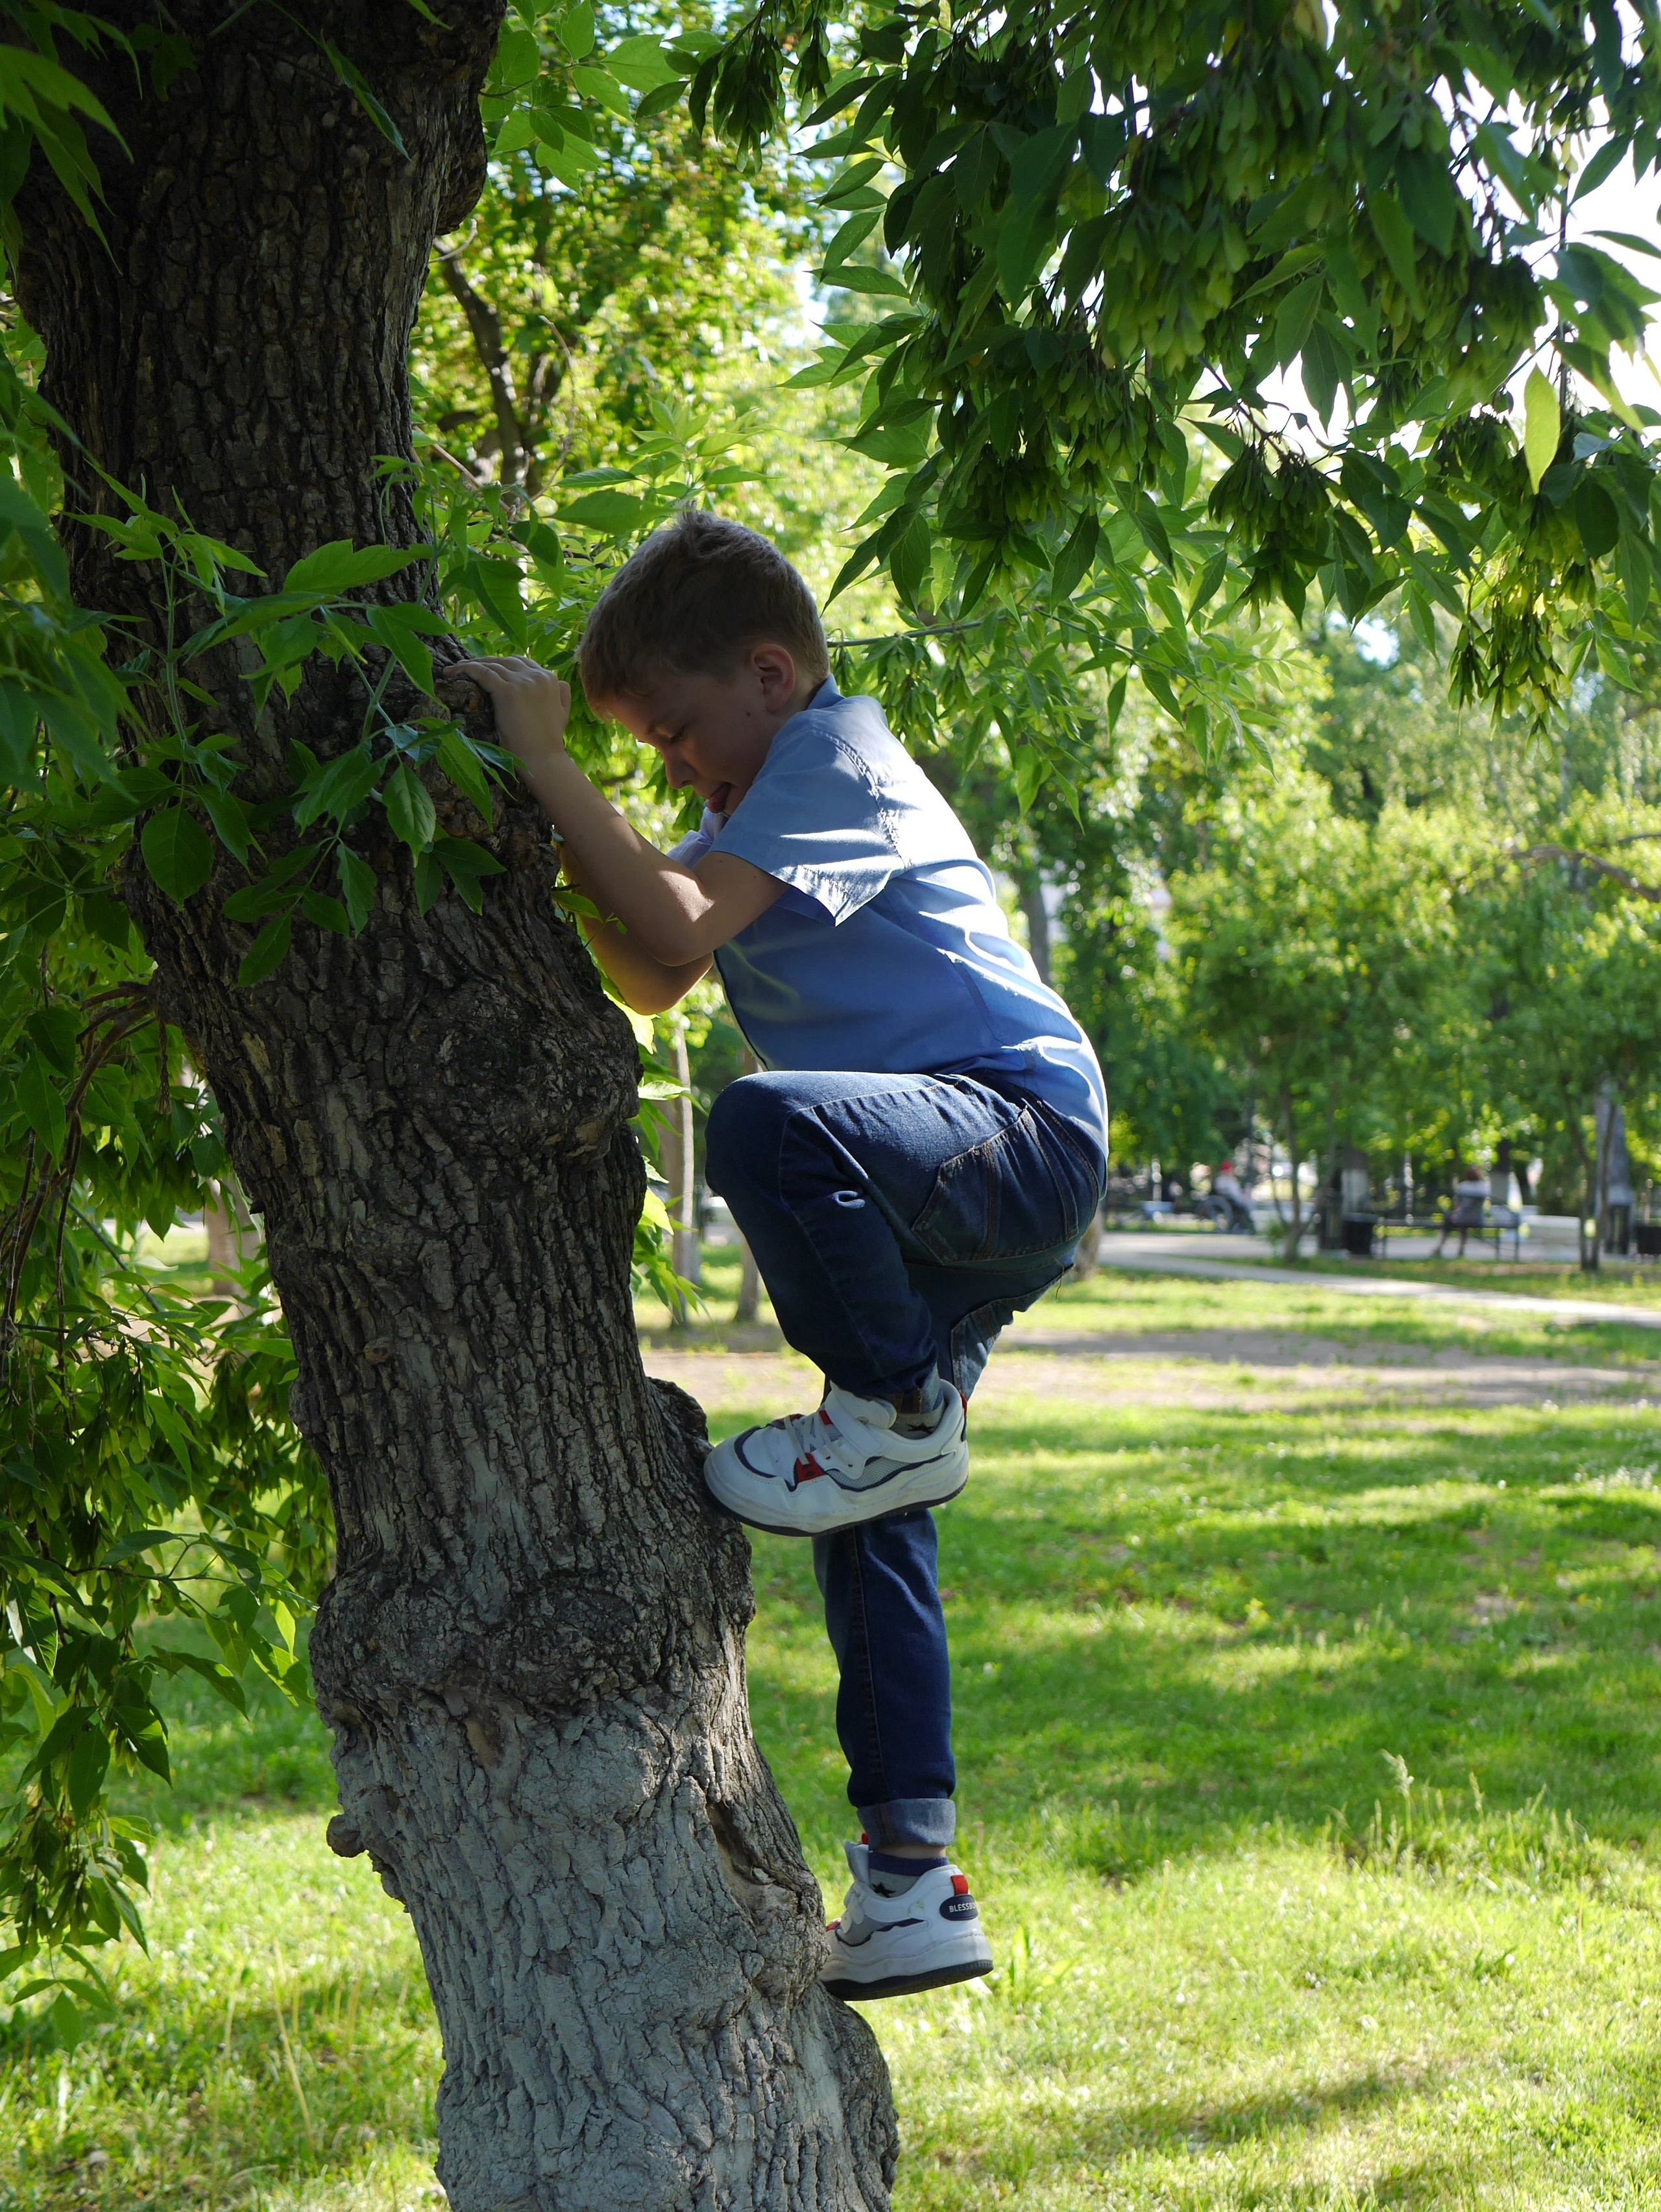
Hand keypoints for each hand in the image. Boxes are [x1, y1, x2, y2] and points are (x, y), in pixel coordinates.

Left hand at [457, 656, 571, 773]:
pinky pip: (482, 673)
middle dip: (483, 662)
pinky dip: (466, 670)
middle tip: (464, 668)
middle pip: (504, 660)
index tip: (485, 669)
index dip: (500, 664)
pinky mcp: (508, 691)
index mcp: (550, 678)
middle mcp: (537, 675)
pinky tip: (454, 674)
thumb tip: (558, 682)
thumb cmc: (549, 742)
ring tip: (453, 671)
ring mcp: (522, 681)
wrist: (543, 759)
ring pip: (491, 664)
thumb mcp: (563, 712)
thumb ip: (561, 694)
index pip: (520, 663)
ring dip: (470, 665)